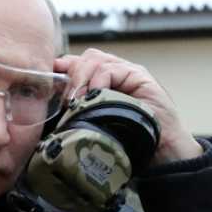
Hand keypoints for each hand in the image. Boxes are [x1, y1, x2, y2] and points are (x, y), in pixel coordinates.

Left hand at [52, 48, 202, 164]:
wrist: (164, 153)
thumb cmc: (132, 143)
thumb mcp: (98, 125)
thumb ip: (82, 111)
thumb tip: (56, 109)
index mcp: (105, 83)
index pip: (78, 65)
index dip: (62, 68)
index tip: (48, 80)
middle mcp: (116, 74)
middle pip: (85, 58)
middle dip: (71, 76)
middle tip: (67, 100)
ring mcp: (128, 73)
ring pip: (95, 60)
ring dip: (82, 79)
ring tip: (78, 101)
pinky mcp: (139, 76)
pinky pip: (111, 68)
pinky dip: (99, 80)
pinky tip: (95, 96)